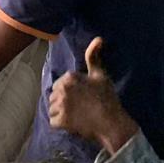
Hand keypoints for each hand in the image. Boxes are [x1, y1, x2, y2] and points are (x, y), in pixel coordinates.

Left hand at [48, 38, 139, 154]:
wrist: (111, 122)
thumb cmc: (107, 98)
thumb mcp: (100, 75)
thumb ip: (94, 56)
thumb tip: (98, 38)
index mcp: (69, 77)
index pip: (59, 84)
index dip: (70, 91)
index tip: (81, 97)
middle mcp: (62, 89)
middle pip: (54, 95)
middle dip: (63, 101)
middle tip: (79, 107)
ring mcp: (60, 105)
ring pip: (52, 108)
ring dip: (60, 112)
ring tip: (75, 115)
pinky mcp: (60, 121)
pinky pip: (53, 121)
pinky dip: (61, 124)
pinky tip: (72, 123)